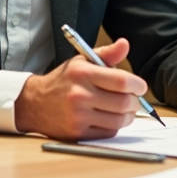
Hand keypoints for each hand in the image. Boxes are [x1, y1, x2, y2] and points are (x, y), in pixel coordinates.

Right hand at [14, 37, 146, 139]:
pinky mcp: (77, 133)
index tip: (140, 86)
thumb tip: (125, 44)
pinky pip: (108, 132)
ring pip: (118, 120)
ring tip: (127, 109)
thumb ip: (107, 53)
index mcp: (83, 73)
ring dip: (129, 116)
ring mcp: (78, 116)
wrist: (35, 103)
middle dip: (136, 102)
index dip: (137, 85)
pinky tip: (111, 118)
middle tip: (135, 99)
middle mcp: (79, 95)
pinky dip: (115, 126)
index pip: (121, 81)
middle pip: (123, 102)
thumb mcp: (82, 61)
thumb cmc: (64, 80)